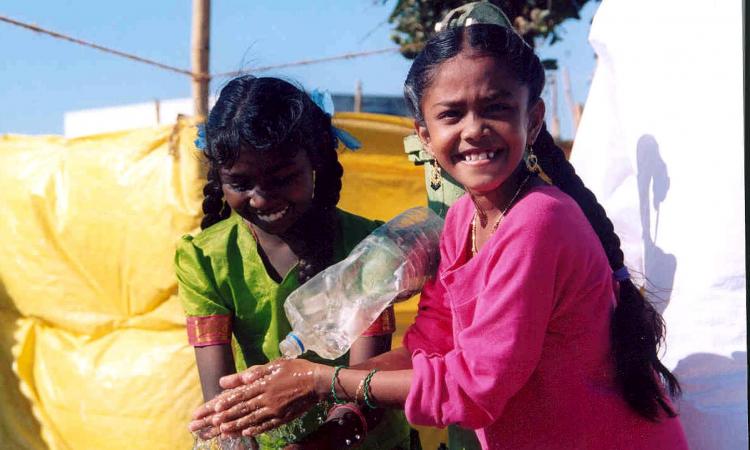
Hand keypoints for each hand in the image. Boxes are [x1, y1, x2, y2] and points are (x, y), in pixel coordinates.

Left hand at [191, 359, 322, 437]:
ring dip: (236, 426)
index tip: (214, 408)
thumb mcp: (274, 365)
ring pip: (252, 420)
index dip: (227, 402)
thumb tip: (232, 378)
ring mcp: (275, 411)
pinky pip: (266, 426)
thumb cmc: (296, 369)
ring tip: (223, 431)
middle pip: (243, 409)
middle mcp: (268, 399)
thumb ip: (253, 372)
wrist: (318, 382)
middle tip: (212, 423)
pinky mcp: (283, 418)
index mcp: (264, 384)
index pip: (241, 395)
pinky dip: (255, 430)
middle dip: (226, 417)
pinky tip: (246, 433)